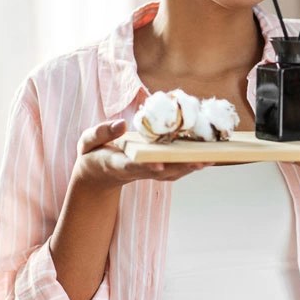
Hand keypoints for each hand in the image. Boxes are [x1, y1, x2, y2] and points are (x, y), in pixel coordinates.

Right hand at [72, 119, 211, 189]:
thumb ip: (102, 133)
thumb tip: (121, 124)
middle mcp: (136, 171)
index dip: (146, 165)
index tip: (159, 164)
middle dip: (181, 166)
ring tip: (212, 157)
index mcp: (117, 165)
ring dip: (191, 167)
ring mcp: (147, 172)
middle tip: (202, 160)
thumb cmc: (93, 155)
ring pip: (172, 173)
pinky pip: (175, 168)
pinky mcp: (156, 170)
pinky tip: (207, 155)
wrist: (98, 175)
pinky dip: (191, 163)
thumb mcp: (87, 142)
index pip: (133, 166)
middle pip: (161, 172)